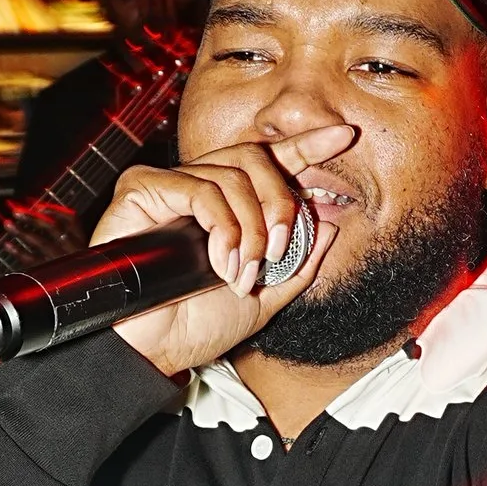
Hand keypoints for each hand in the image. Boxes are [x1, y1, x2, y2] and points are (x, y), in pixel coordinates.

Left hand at [0, 195, 89, 267]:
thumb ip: (67, 237)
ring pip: (40, 243)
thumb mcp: (82, 255)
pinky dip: (18, 252)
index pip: (72, 220)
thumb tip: (43, 216)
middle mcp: (73, 252)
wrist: (85, 300)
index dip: (55, 211)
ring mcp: (61, 264)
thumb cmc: (80, 276)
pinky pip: (31, 261)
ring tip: (8, 224)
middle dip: (33, 218)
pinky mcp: (49, 276)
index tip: (40, 206)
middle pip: (52, 229)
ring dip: (21, 232)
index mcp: (83, 243)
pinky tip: (8, 245)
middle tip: (17, 212)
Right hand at [94, 127, 352, 379]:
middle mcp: (199, 189)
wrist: (154, 349)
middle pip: (254, 158)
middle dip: (280, 201)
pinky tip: (220, 260)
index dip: (306, 145)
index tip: (344, 136)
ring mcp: (170, 186)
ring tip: (242, 271)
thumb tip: (329, 224)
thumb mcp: (266, 297)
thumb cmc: (196, 326)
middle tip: (281, 246)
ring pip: (231, 176)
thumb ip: (299, 264)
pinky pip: (198, 188)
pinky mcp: (142, 190)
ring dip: (250, 229)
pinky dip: (221, 225)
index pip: (269, 162)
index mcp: (228, 208)